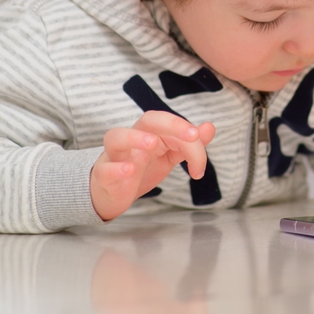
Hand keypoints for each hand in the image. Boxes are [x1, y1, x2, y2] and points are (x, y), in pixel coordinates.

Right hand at [91, 111, 215, 219]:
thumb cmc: (142, 169)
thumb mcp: (168, 157)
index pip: (171, 124)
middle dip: (171, 124)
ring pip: (116, 137)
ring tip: (152, 143)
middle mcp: (132, 139)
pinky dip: (116, 168)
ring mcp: (115, 156)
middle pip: (147, 120)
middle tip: (192, 136)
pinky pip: (105, 169)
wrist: (113, 193)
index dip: (189, 134)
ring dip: (134, 137)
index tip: (201, 156)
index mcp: (151, 132)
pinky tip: (129, 171)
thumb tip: (210, 127)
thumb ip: (189, 145)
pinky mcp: (103, 175)